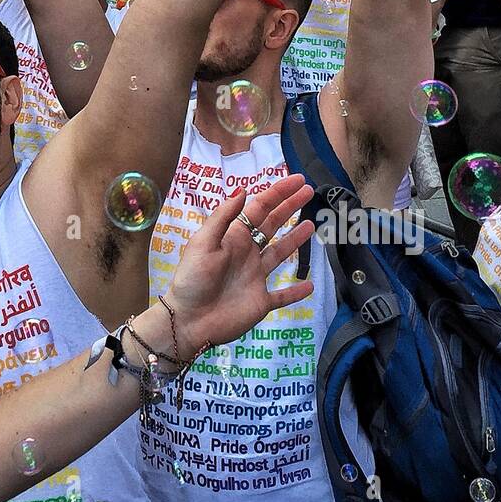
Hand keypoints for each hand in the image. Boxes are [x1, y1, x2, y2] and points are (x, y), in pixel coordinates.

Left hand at [165, 177, 314, 356]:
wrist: (188, 321)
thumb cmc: (193, 280)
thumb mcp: (203, 243)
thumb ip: (223, 217)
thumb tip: (244, 191)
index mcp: (233, 238)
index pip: (259, 209)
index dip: (278, 193)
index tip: (297, 180)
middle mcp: (247, 254)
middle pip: (272, 225)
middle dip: (289, 208)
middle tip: (309, 192)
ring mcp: (255, 278)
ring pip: (280, 255)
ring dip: (295, 240)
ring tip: (311, 226)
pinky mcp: (260, 302)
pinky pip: (283, 295)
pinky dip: (296, 291)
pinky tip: (310, 285)